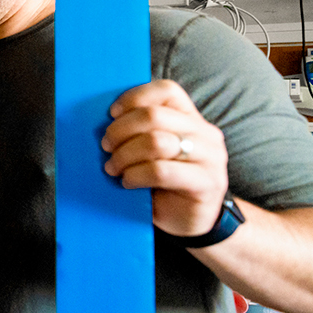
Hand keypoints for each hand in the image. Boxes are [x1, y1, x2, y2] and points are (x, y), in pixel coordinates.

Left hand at [101, 79, 229, 236]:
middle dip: (120, 130)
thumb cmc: (164, 184)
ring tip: (113, 168)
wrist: (190, 222)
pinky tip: (127, 182)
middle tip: (106, 147)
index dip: (134, 97)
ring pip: (156, 142)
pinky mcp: (206, 183)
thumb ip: (141, 132)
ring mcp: (210, 158)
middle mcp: (205, 134)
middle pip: (154, 115)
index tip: (111, 114)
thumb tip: (103, 120)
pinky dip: (135, 175)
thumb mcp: (152, 152)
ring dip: (125, 155)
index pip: (167, 91)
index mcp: (191, 119)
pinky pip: (161, 171)